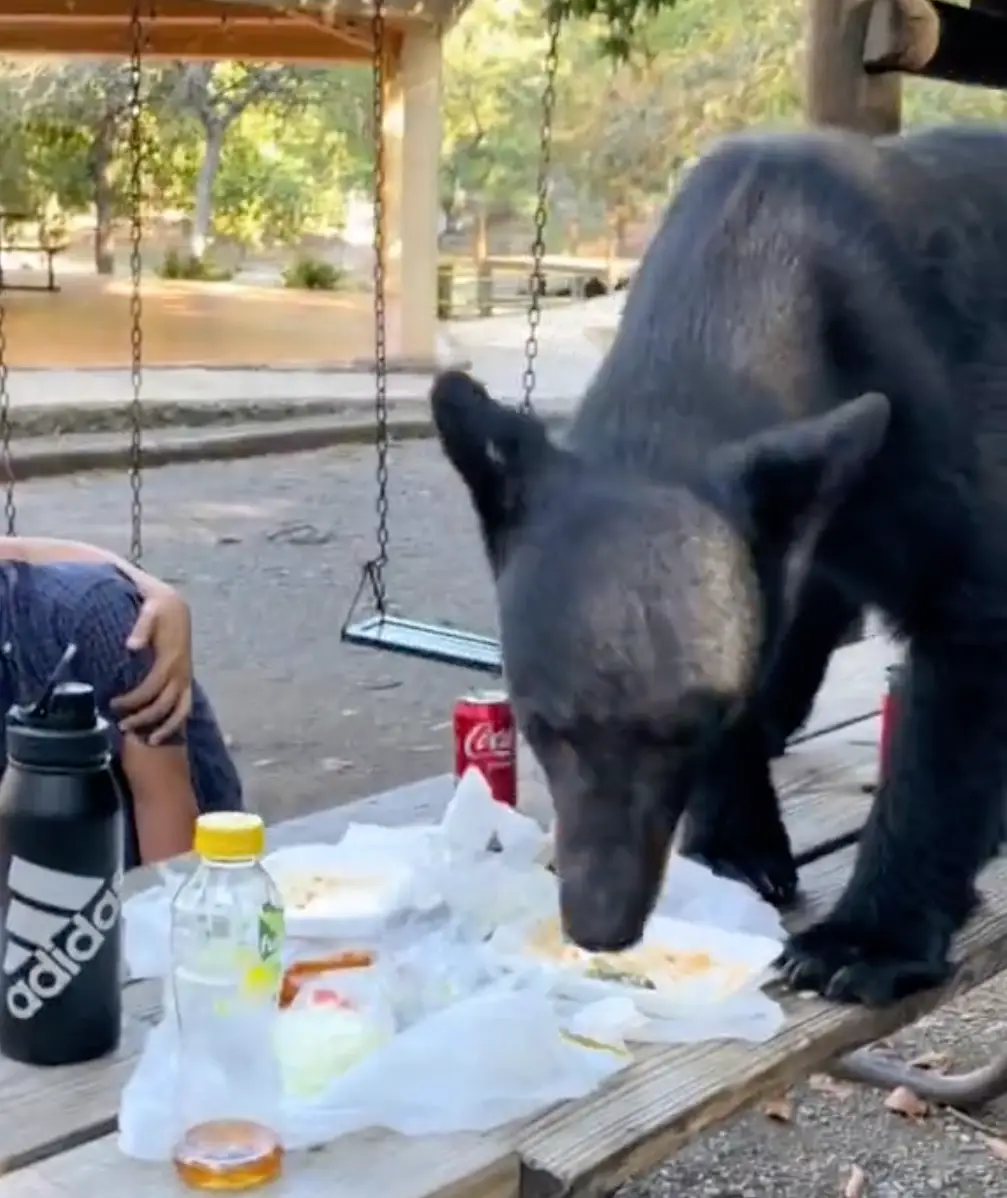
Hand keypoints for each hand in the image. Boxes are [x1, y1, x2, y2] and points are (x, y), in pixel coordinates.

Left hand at [110, 583, 193, 744]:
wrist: (175, 605)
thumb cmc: (158, 608)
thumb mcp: (149, 610)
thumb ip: (141, 628)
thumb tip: (131, 647)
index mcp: (170, 659)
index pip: (151, 688)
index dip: (133, 700)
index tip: (112, 704)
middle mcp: (181, 672)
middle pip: (164, 705)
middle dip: (142, 718)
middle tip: (120, 726)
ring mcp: (185, 677)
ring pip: (179, 711)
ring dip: (162, 727)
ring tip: (144, 740)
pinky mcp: (186, 680)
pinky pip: (185, 708)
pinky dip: (175, 723)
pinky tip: (159, 735)